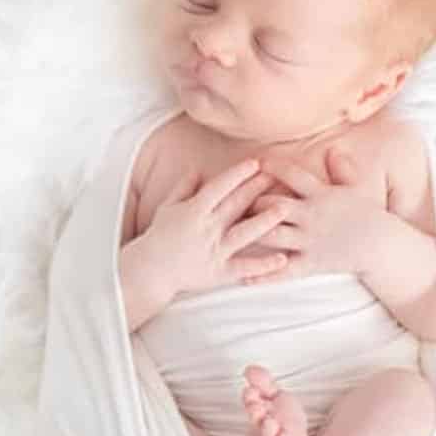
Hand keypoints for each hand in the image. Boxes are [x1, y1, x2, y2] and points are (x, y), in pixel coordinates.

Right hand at [134, 158, 290, 296]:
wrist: (150, 271)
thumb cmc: (159, 237)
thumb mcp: (168, 207)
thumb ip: (183, 188)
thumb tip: (197, 169)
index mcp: (194, 211)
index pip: (219, 187)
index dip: (238, 174)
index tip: (256, 162)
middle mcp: (206, 229)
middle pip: (236, 205)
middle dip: (256, 189)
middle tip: (277, 176)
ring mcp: (214, 252)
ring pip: (244, 234)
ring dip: (265, 221)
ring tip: (285, 209)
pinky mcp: (220, 273)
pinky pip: (244, 268)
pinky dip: (263, 265)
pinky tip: (282, 258)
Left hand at [242, 145, 387, 283]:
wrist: (381, 246)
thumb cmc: (368, 214)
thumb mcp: (356, 188)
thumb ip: (342, 169)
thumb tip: (334, 149)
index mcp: (320, 195)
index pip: (294, 176)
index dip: (274, 167)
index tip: (257, 161)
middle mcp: (311, 216)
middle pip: (274, 206)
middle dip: (251, 202)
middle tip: (229, 200)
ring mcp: (309, 241)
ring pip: (272, 236)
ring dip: (250, 233)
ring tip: (227, 233)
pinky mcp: (310, 263)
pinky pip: (283, 271)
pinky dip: (263, 274)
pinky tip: (243, 276)